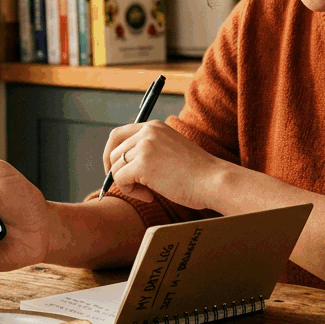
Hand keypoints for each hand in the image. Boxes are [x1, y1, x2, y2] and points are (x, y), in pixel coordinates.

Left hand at [104, 120, 226, 209]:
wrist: (213, 180)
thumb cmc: (197, 173)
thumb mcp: (170, 150)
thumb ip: (149, 150)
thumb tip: (122, 164)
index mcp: (154, 126)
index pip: (118, 134)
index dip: (111, 153)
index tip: (115, 169)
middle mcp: (148, 131)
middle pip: (113, 151)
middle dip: (115, 171)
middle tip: (129, 185)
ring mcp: (145, 146)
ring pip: (115, 167)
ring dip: (127, 184)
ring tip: (148, 193)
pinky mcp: (143, 164)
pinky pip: (120, 180)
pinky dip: (131, 192)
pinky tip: (150, 197)